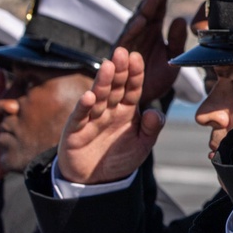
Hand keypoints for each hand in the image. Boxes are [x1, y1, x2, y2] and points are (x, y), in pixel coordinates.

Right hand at [57, 49, 164, 183]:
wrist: (97, 180)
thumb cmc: (120, 158)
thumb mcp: (142, 145)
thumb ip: (151, 129)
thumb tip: (157, 113)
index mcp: (127, 109)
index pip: (133, 88)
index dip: (135, 73)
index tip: (137, 57)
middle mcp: (109, 109)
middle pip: (115, 87)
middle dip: (119, 70)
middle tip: (122, 51)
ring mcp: (92, 117)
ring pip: (98, 97)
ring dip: (102, 82)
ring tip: (108, 67)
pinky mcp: (75, 130)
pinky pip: (80, 116)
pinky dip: (83, 106)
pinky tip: (89, 96)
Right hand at [115, 0, 188, 106]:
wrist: (142, 100)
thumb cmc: (157, 77)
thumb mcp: (172, 59)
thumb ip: (177, 41)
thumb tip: (181, 19)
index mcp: (153, 30)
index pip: (158, 9)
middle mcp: (140, 33)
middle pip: (146, 11)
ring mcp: (129, 42)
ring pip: (136, 22)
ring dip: (144, 10)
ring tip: (152, 0)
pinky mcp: (121, 55)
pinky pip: (126, 40)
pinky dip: (133, 30)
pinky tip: (141, 22)